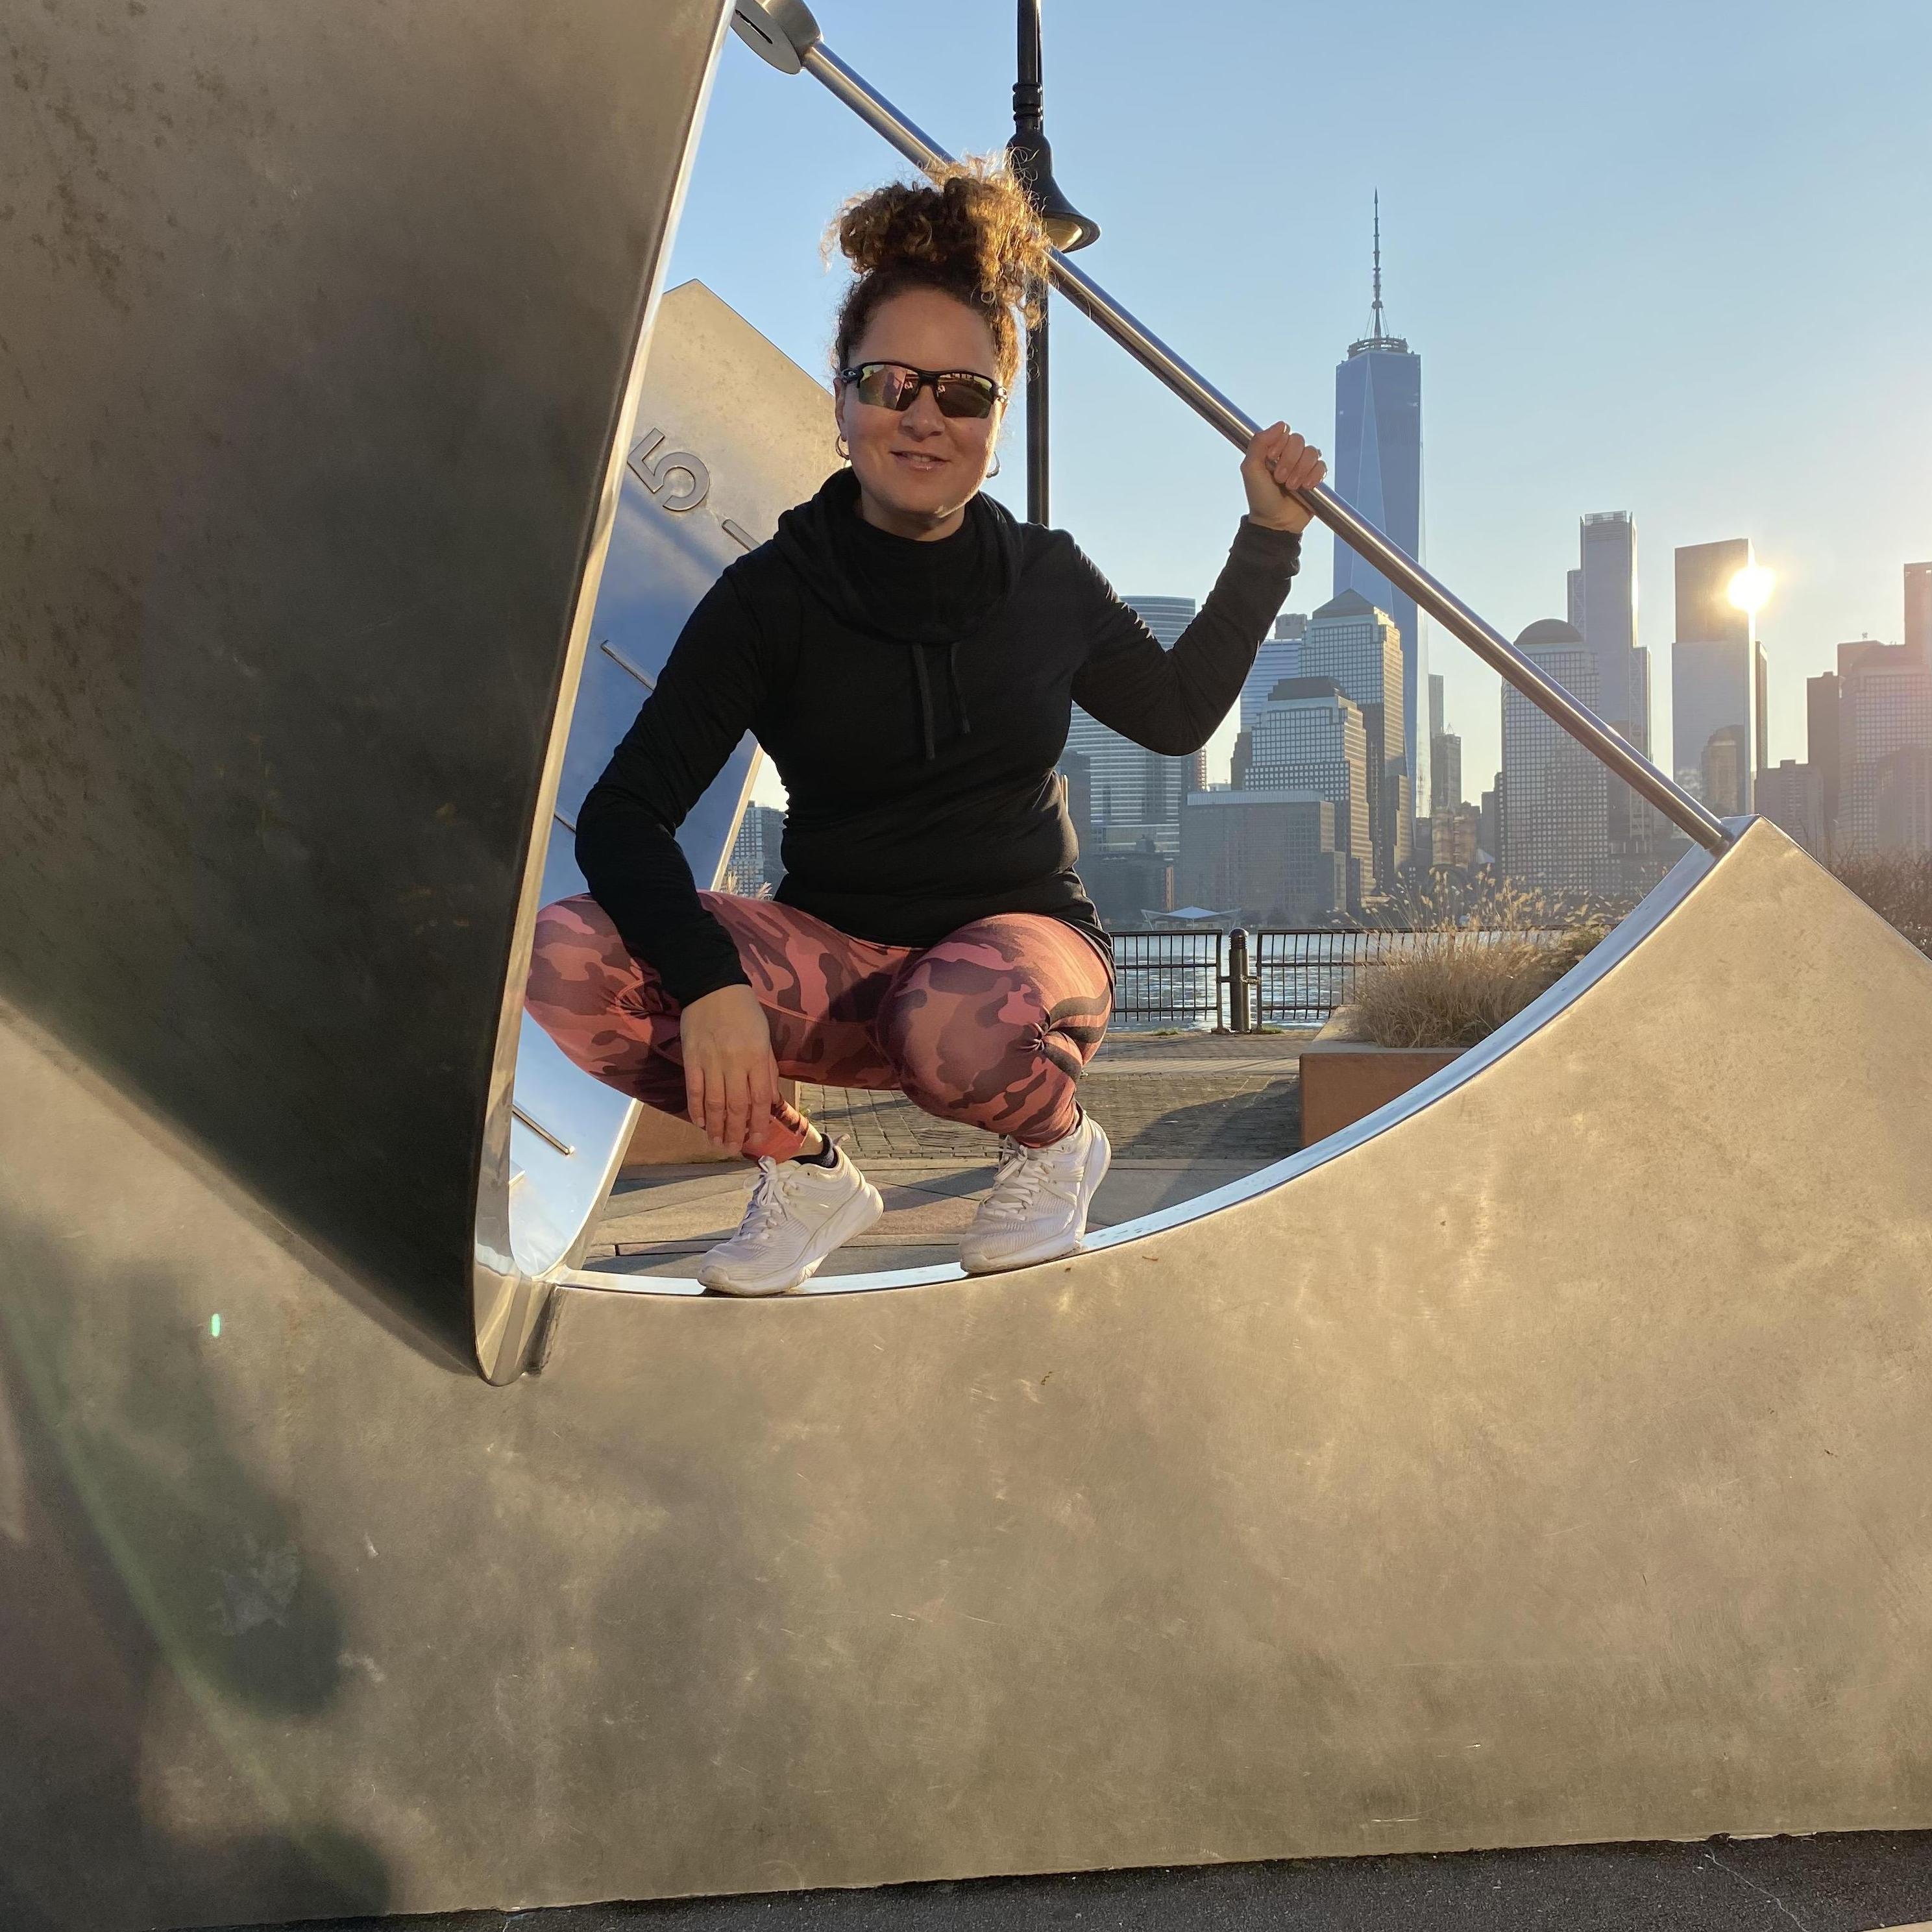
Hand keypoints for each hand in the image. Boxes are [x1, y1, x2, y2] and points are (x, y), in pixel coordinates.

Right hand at [678, 983, 780, 1154]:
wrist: (712, 986)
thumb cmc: (744, 1011)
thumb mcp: (764, 1037)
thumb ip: (767, 1070)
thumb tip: (769, 1101)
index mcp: (757, 1057)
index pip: (759, 1099)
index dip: (758, 1123)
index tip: (757, 1140)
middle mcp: (735, 1063)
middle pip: (736, 1106)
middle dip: (736, 1132)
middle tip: (734, 1149)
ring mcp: (711, 1062)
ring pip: (714, 1103)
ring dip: (717, 1127)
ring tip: (717, 1144)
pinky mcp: (691, 1059)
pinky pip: (694, 1091)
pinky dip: (697, 1110)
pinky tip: (701, 1124)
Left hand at [1241, 422, 1325, 533]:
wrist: (1275, 522)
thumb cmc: (1260, 498)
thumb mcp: (1250, 470)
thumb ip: (1258, 443)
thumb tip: (1280, 425)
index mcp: (1273, 450)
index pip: (1284, 431)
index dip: (1280, 445)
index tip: (1271, 460)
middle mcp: (1289, 455)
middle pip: (1299, 440)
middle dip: (1290, 460)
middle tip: (1280, 478)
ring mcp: (1303, 465)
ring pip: (1312, 452)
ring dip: (1301, 470)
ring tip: (1292, 486)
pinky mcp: (1315, 477)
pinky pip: (1322, 466)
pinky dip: (1314, 476)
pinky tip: (1305, 487)